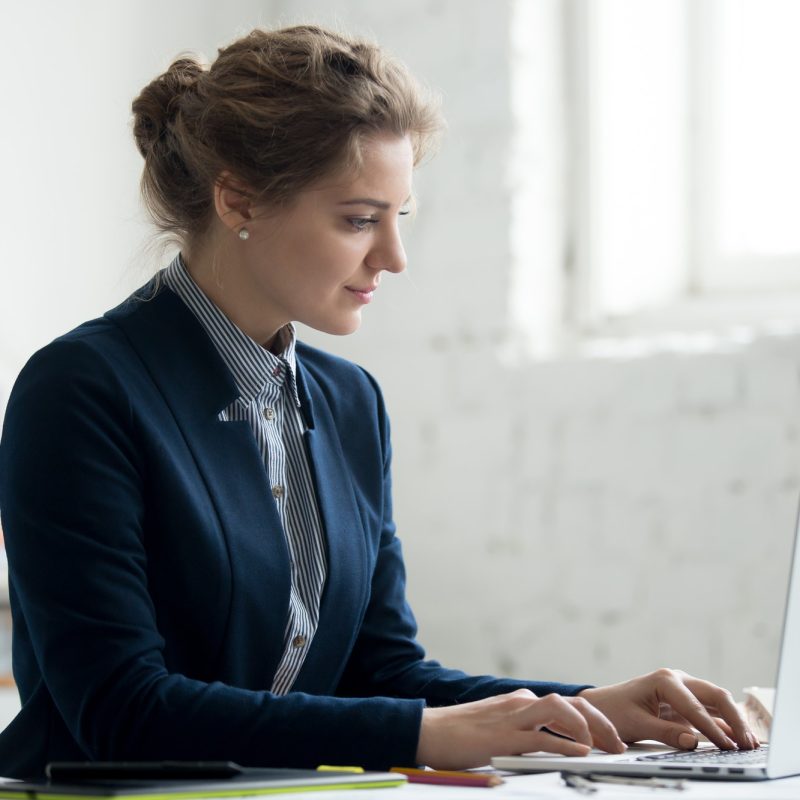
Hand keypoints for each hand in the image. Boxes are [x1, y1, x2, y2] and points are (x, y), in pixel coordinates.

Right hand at [415, 688, 626, 769]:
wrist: (429, 731)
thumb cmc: (461, 735)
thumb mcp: (498, 728)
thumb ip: (524, 731)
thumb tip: (554, 748)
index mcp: (521, 702)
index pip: (567, 704)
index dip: (594, 721)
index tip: (612, 741)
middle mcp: (520, 703)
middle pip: (571, 703)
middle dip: (601, 723)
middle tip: (619, 747)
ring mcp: (512, 717)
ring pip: (559, 709)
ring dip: (588, 727)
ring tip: (605, 748)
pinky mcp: (503, 736)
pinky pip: (540, 736)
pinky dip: (565, 745)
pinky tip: (581, 754)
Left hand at [579, 668, 758, 751]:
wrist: (602, 706)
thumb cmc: (615, 711)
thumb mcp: (637, 723)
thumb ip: (665, 732)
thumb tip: (693, 742)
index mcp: (664, 680)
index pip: (695, 705)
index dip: (712, 727)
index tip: (727, 746)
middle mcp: (678, 680)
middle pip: (715, 696)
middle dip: (734, 718)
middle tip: (748, 743)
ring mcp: (684, 690)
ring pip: (717, 702)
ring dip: (734, 721)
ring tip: (751, 744)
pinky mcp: (686, 703)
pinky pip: (711, 712)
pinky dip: (725, 724)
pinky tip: (739, 739)